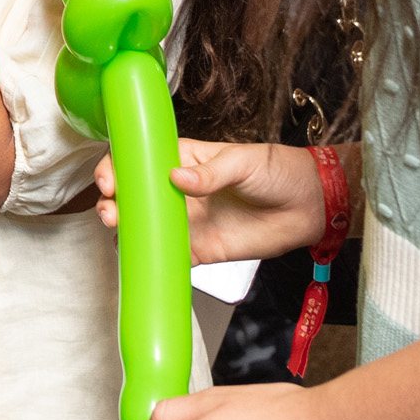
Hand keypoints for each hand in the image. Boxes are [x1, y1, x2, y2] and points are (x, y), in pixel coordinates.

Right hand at [95, 139, 330, 262]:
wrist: (309, 207)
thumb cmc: (278, 172)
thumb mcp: (244, 162)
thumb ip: (211, 173)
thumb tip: (177, 179)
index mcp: (183, 160)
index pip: (139, 159)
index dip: (117, 167)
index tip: (110, 180)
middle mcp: (178, 191)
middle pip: (133, 195)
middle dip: (112, 201)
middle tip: (111, 210)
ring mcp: (187, 221)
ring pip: (144, 227)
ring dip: (124, 229)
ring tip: (117, 229)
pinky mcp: (200, 249)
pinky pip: (168, 256)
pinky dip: (150, 259)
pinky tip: (138, 259)